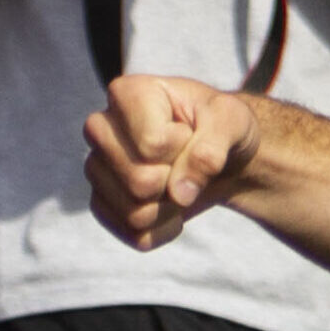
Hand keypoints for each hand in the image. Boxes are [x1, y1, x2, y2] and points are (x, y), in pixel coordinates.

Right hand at [83, 75, 260, 249]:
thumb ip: (212, 146)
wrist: (221, 155)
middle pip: (139, 182)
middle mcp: (101, 128)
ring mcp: (97, 169)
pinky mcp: (102, 204)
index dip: (183, 146)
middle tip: (185, 160)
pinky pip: (134, 236)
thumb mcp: (232, 120)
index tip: (189, 131)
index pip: (151, 144)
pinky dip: (165, 229)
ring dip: (173, 207)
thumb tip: (179, 193)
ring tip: (179, 181)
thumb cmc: (221, 127)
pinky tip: (172, 206)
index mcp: (126, 93)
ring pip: (134, 214)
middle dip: (177, 179)